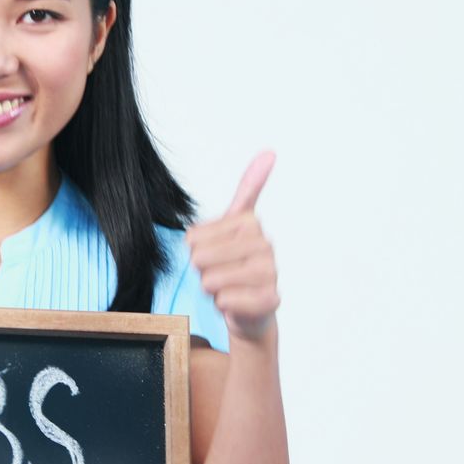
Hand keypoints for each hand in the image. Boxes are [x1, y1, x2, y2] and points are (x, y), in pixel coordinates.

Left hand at [186, 152, 280, 342]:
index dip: (194, 251)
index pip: (194, 238)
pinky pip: (226, 300)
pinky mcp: (270, 299)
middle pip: (201, 257)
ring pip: (212, 279)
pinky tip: (236, 303)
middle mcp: (264, 244)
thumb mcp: (228, 227)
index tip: (214, 254)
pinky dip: (223, 305)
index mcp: (250, 223)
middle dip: (202, 271)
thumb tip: (270, 152)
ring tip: (227, 288)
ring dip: (212, 289)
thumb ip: (247, 190)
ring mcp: (270, 272)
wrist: (247, 311)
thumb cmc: (231, 269)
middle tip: (219, 275)